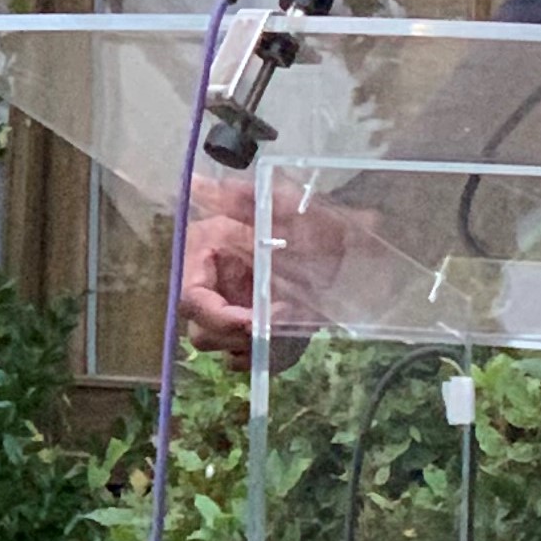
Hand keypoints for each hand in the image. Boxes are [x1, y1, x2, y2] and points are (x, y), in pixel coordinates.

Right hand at [177, 175, 349, 363]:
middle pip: (203, 333)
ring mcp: (233, 311)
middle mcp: (212, 288)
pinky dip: (272, 354)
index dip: (218, 317)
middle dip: (240, 336)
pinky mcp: (255, 329)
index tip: (254, 322)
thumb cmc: (312, 218)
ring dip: (258, 348)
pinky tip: (296, 334)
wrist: (349, 239)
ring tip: (293, 325)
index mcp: (204, 256)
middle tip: (283, 320)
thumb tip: (199, 183)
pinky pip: (253, 356)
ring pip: (228, 350)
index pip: (191, 299)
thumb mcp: (283, 204)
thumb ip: (244, 199)